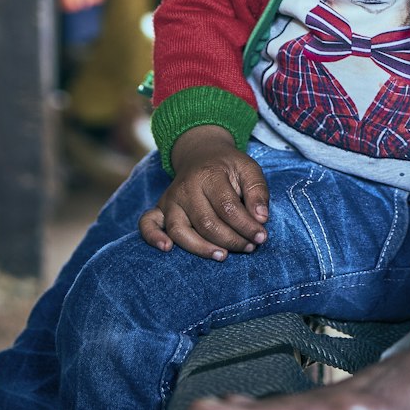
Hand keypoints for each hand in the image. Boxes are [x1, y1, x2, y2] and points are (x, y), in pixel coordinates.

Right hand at [138, 124, 269, 258]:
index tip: (262, 236)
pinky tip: (167, 249)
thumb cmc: (227, 166)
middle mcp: (186, 188)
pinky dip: (153, 238)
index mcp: (209, 175)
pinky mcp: (159, 209)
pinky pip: (147, 224)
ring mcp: (170, 199)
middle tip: (250, 246)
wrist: (201, 153)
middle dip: (231, 240)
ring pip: (181, 231)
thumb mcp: (249, 169)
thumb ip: (258, 191)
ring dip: (203, 249)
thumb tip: (261, 218)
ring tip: (223, 256)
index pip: (228, 208)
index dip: (246, 226)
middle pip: (207, 223)